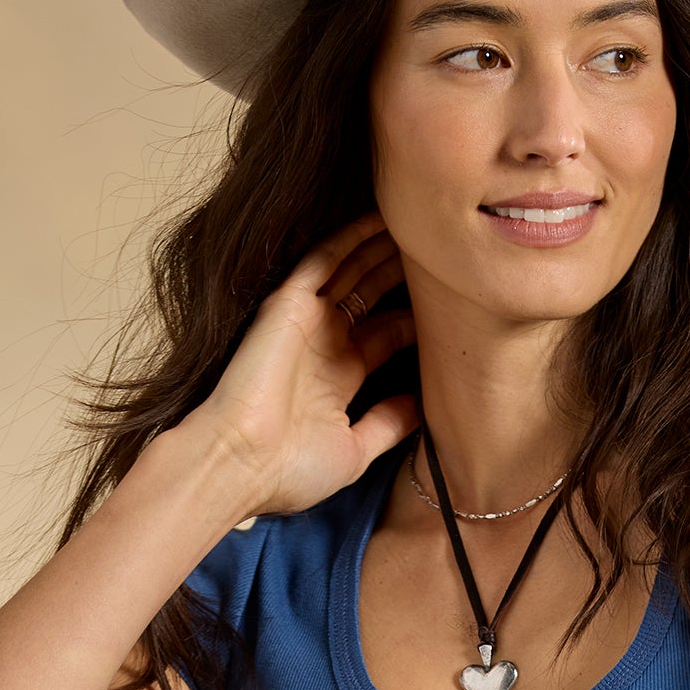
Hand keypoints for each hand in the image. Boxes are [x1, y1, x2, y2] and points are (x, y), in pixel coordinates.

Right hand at [177, 207, 419, 519]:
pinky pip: (321, 262)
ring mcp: (305, 322)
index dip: (414, 319)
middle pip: (370, 297)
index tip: (450, 305)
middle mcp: (324, 345)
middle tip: (437, 250)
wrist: (239, 464)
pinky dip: (346, 240)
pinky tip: (375, 219)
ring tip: (416, 223)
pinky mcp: (287, 306)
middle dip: (399, 274)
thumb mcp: (354, 452)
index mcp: (339, 379)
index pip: (385, 336)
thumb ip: (388, 425)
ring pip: (350, 272)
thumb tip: (424, 407)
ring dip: (379, 248)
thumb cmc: (289, 471)